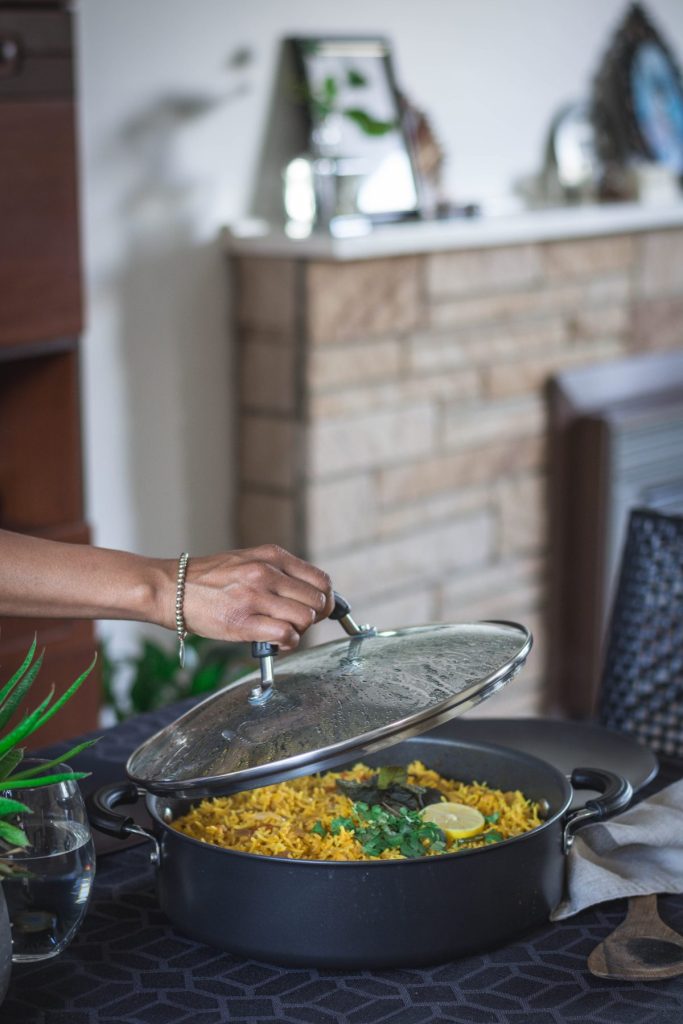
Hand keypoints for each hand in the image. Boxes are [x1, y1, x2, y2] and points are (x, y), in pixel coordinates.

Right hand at [181, 545, 333, 650]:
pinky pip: (285, 635)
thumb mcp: (249, 560)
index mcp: (272, 556)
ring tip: (283, 632)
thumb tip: (308, 594)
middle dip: (313, 618)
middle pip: (317, 601)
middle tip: (297, 623)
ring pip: (305, 619)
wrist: (173, 588)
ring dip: (299, 631)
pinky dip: (287, 643)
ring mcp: (255, 597)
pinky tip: (276, 642)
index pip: (321, 580)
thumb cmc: (209, 578)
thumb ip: (279, 572)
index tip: (318, 610)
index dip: (325, 599)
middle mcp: (267, 573)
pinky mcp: (243, 622)